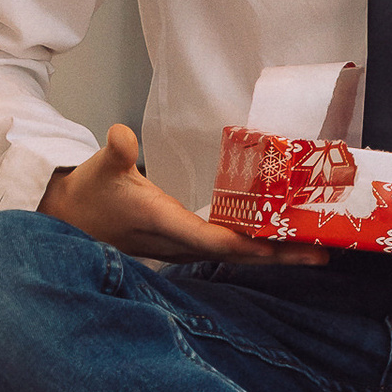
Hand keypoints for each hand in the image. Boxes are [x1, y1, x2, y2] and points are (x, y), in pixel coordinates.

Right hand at [42, 123, 316, 267]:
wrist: (69, 218)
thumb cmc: (90, 192)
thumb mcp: (102, 168)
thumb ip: (115, 152)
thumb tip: (119, 135)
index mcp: (164, 225)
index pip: (213, 240)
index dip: (246, 245)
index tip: (278, 248)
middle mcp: (178, 244)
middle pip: (235, 255)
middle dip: (278, 256)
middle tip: (321, 253)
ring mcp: (180, 248)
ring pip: (233, 256)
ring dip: (271, 254)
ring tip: (310, 249)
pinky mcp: (181, 245)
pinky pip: (224, 250)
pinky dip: (252, 247)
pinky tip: (273, 240)